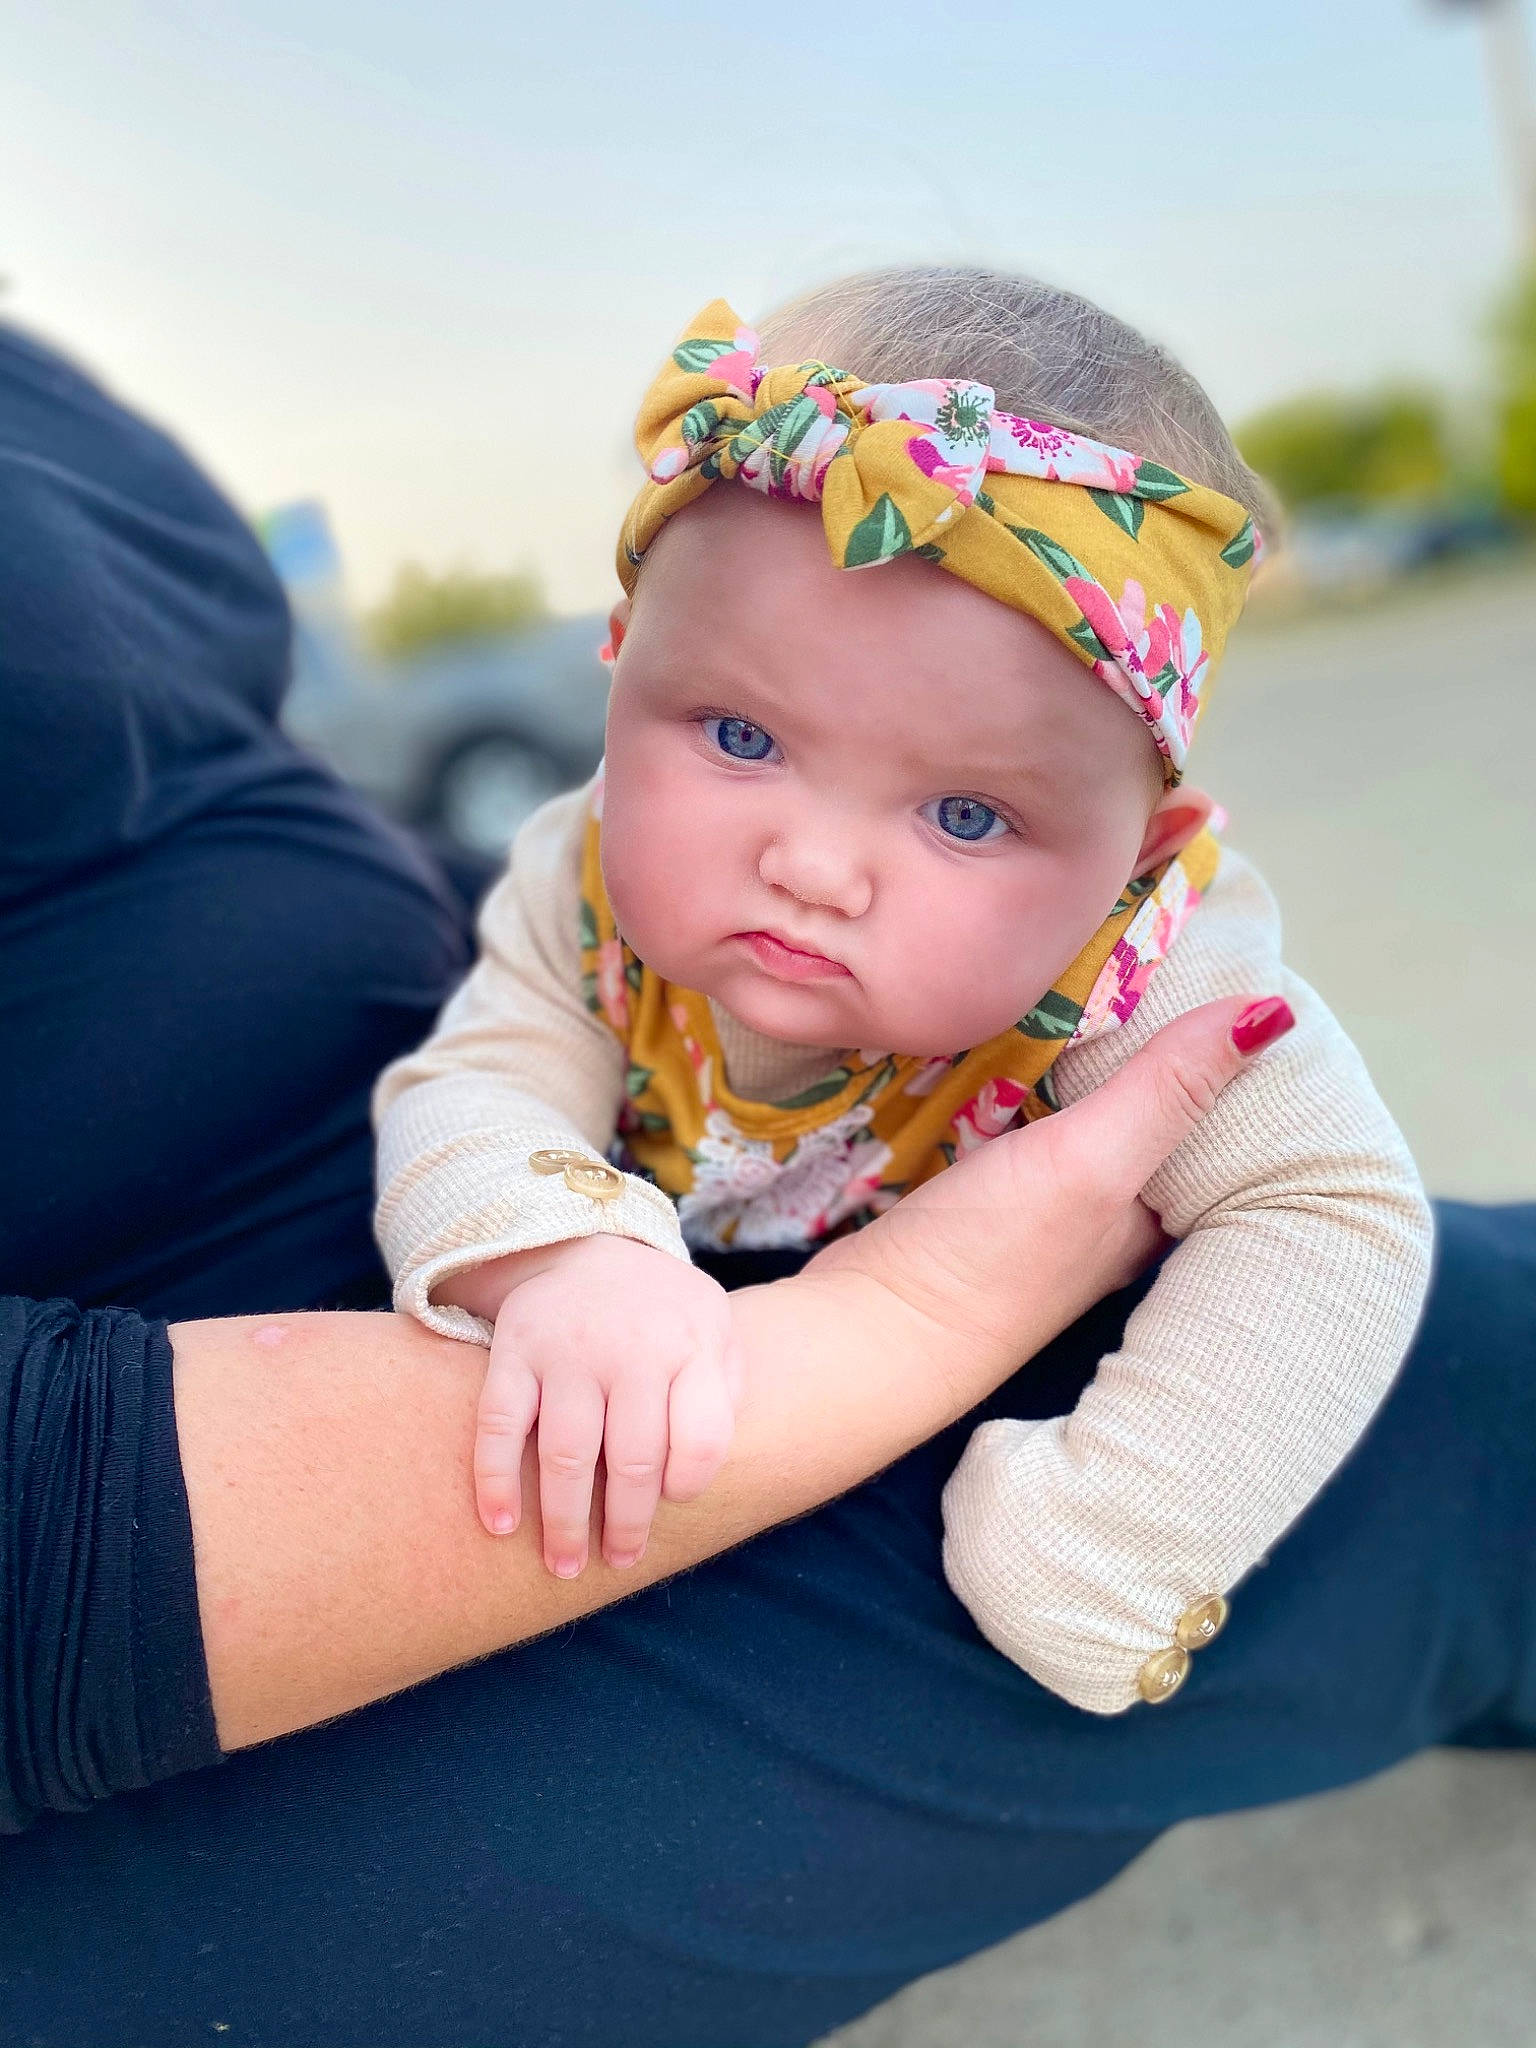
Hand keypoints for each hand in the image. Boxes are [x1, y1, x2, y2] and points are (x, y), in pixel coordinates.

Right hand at [474, 1236, 739, 1574]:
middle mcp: (632, 1347)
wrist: (588, 1246)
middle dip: (626, 1525)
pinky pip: (499, 1425)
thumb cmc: (663, 1314)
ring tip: (565, 1565)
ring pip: (567, 1453)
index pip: (702, 1439)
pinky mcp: (515, 1349)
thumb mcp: (715, 1330)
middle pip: (634, 1459)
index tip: (671, 1504)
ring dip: (564, 1522)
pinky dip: (495, 1480)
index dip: (688, 1485)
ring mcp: (569, 1349)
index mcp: (692, 1345)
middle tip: (619, 1562)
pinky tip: (501, 1525)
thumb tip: (701, 1472)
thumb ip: (726, 1390)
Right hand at [809, 993, 1293, 1364]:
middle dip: (1163, 1044)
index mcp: (1158, 1221)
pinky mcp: (978, 1199)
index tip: (1252, 976)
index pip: (1224, 1128)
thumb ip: (1166, 1088)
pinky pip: (1020, 1119)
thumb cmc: (986, 1263)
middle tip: (1174, 949)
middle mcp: (1111, 1218)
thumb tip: (1275, 1010)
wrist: (862, 1334)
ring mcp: (1040, 1211)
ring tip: (1102, 968)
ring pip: (1085, 1113)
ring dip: (1092, 1056)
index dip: (1238, 1061)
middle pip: (1153, 1114)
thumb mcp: (1089, 1164)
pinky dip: (1028, 1077)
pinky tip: (1017, 1035)